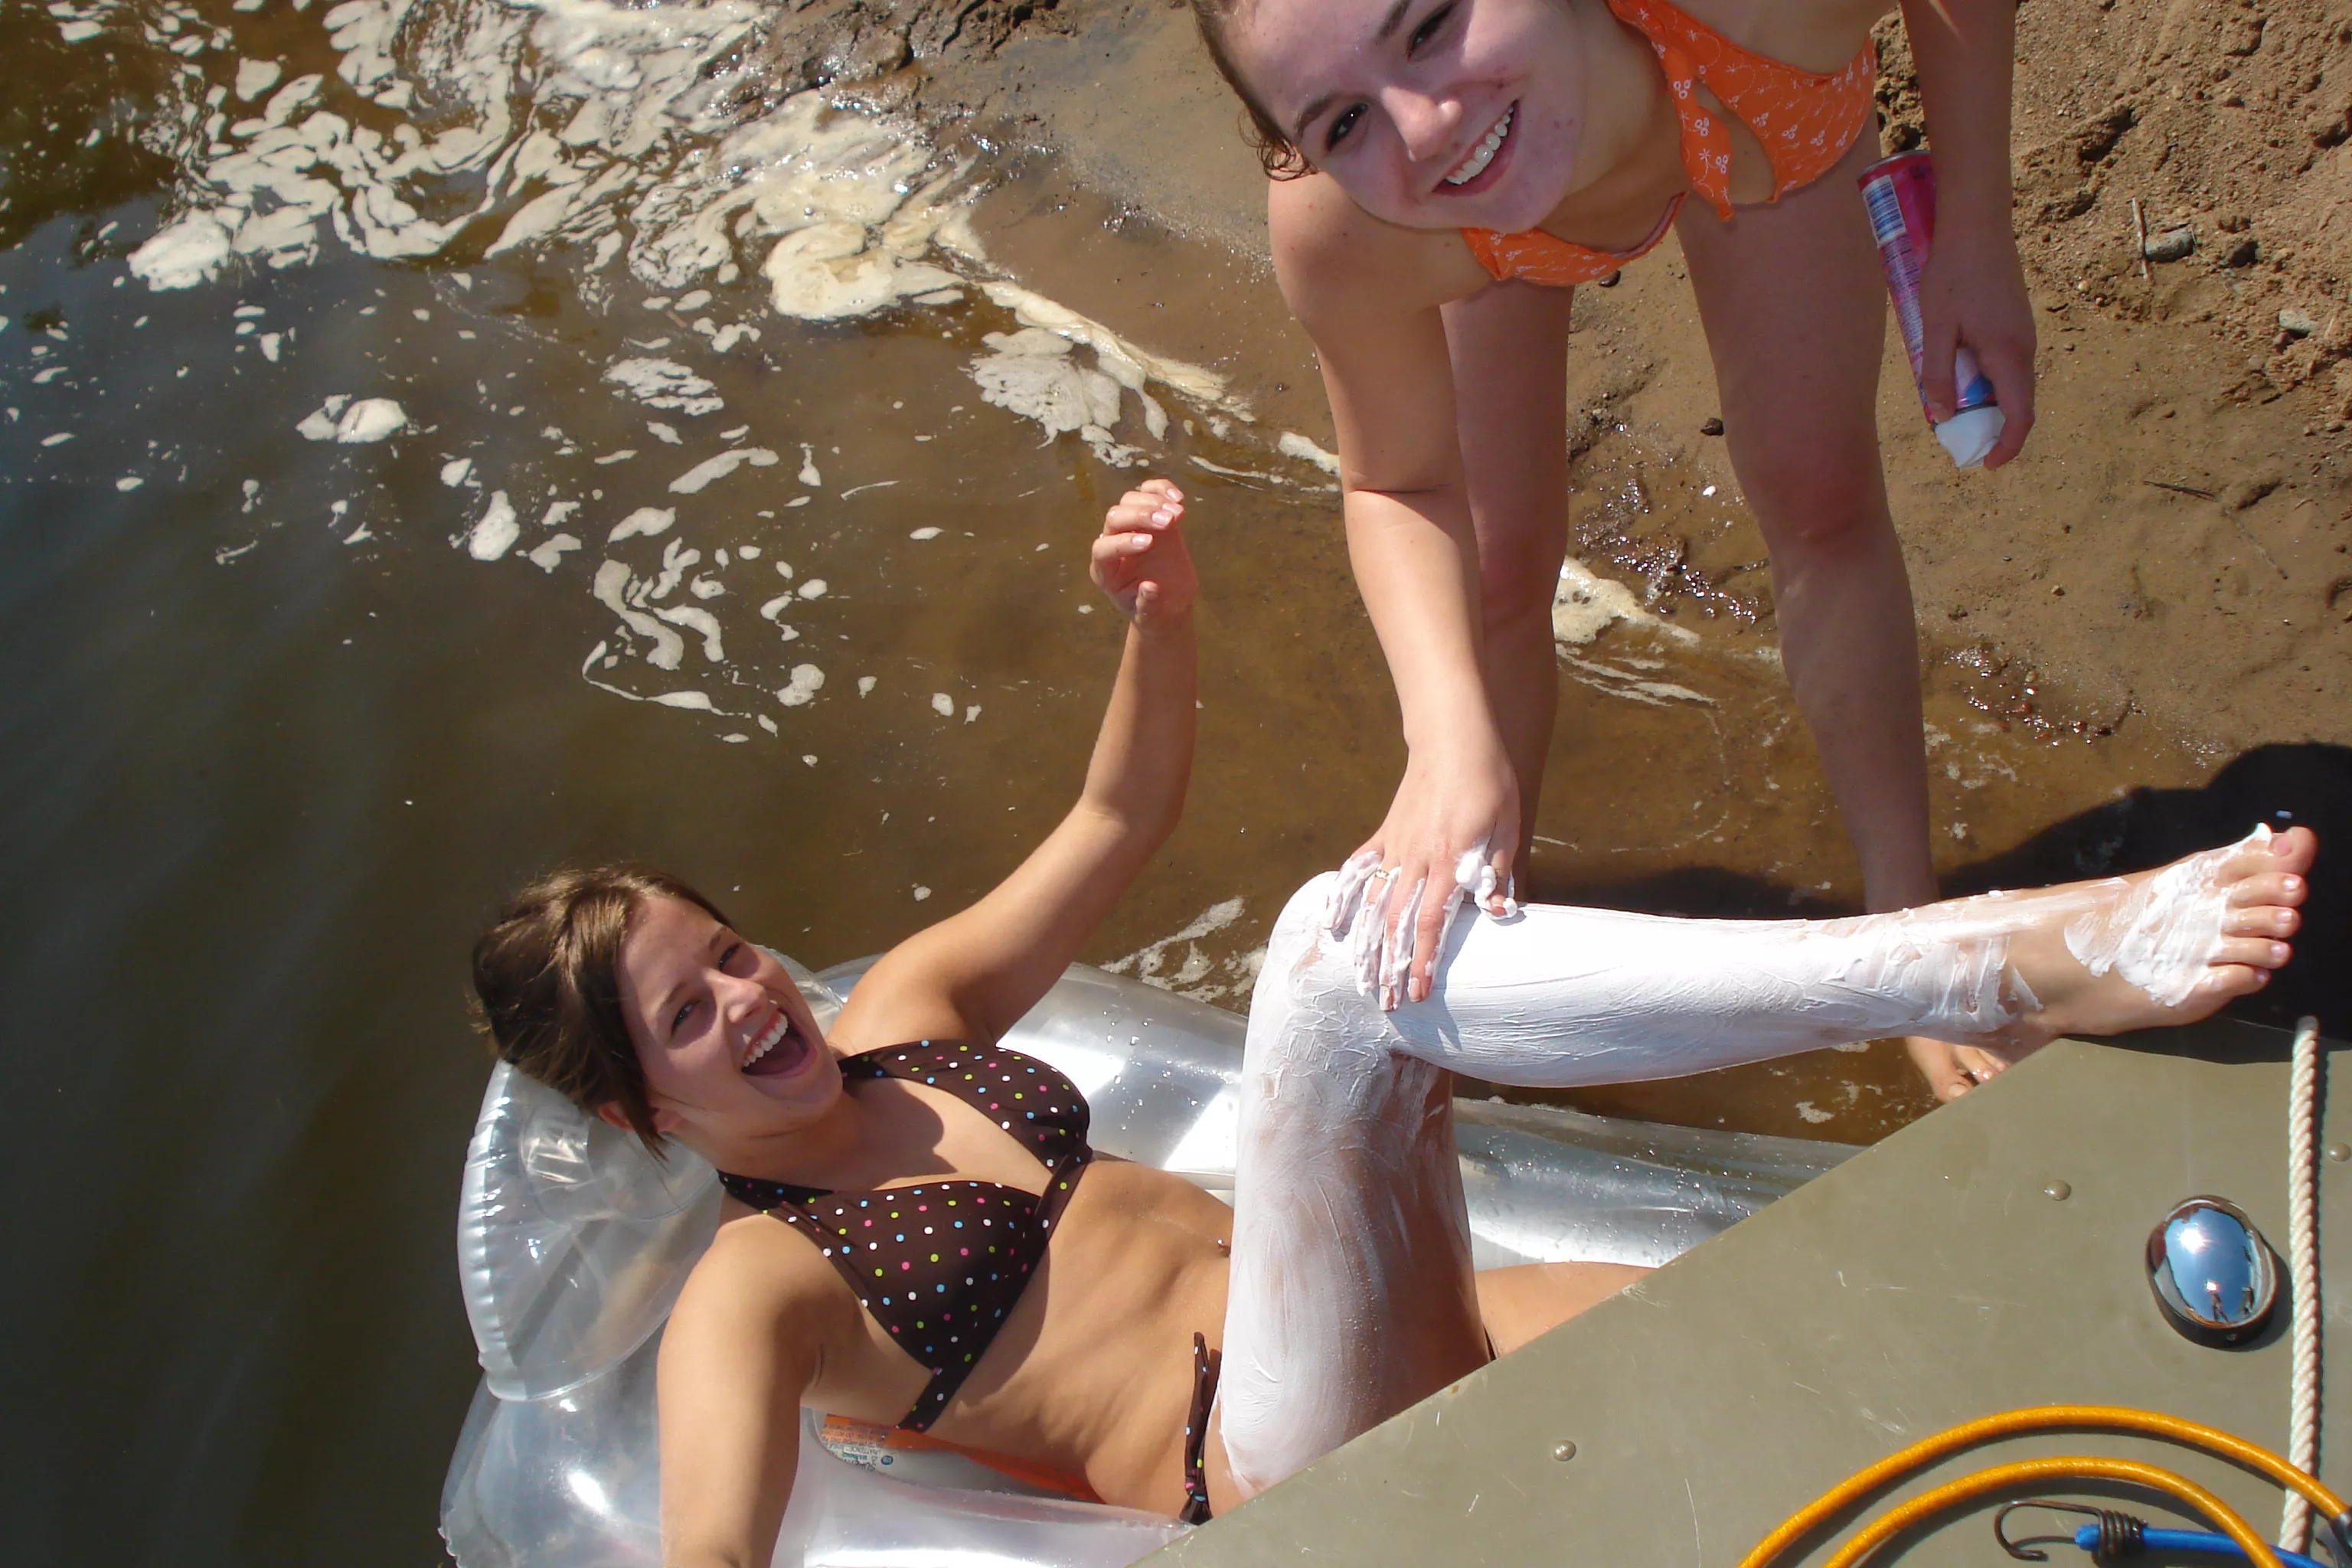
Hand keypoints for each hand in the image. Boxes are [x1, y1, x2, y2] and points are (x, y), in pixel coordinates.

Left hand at [1092, 479, 1197, 626]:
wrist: (1168, 601)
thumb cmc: (1155, 613)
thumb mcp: (1153, 617)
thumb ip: (1149, 606)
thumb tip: (1151, 588)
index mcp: (1105, 572)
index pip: (1103, 549)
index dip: (1122, 543)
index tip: (1149, 544)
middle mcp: (1113, 544)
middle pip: (1115, 517)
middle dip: (1140, 516)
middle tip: (1168, 522)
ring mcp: (1131, 527)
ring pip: (1130, 500)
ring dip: (1154, 502)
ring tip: (1178, 514)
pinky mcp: (1151, 517)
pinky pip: (1149, 492)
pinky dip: (1162, 489)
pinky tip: (1179, 499)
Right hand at [1326, 739, 1519, 1009]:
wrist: (1454, 740)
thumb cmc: (1488, 783)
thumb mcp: (1507, 826)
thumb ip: (1499, 871)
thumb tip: (1501, 913)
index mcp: (1448, 861)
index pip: (1431, 923)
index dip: (1424, 961)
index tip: (1418, 993)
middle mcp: (1415, 859)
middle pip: (1397, 924)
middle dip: (1391, 968)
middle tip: (1386, 1004)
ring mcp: (1395, 847)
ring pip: (1374, 905)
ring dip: (1366, 946)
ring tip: (1361, 980)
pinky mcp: (1386, 834)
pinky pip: (1359, 869)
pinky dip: (1343, 897)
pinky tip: (1333, 925)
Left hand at [1916, 216, 2036, 468]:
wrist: (1977, 224)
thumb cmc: (1952, 274)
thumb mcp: (1936, 328)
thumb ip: (1939, 374)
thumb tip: (1942, 416)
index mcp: (2009, 354)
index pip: (2020, 416)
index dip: (2007, 447)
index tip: (1987, 465)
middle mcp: (2025, 347)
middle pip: (2019, 403)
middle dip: (1994, 429)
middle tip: (1960, 442)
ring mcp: (2024, 333)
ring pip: (2012, 382)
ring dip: (1989, 403)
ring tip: (1954, 410)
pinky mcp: (2015, 321)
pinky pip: (2007, 363)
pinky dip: (1990, 381)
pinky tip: (1961, 374)